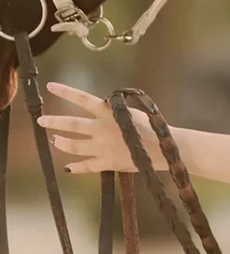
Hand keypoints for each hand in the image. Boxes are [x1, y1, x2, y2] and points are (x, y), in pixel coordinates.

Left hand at [38, 82, 158, 173]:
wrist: (163, 148)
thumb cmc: (152, 128)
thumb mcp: (132, 113)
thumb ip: (114, 112)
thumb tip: (101, 109)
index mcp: (110, 112)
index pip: (83, 99)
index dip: (66, 92)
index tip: (50, 86)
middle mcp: (103, 128)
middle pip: (72, 124)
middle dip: (54, 121)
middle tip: (41, 120)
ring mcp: (103, 146)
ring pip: (73, 145)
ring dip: (61, 143)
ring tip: (55, 141)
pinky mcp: (106, 162)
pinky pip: (85, 166)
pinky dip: (75, 167)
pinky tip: (68, 167)